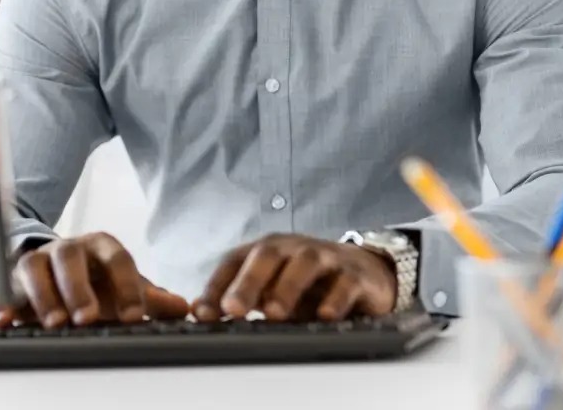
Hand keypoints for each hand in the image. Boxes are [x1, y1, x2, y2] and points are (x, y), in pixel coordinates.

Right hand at [0, 232, 189, 327]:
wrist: (56, 266)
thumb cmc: (94, 279)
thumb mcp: (122, 285)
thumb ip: (149, 296)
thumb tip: (184, 307)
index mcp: (100, 247)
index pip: (117, 258)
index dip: (127, 285)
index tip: (135, 316)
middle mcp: (67, 249)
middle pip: (70, 258)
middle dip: (78, 288)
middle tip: (87, 318)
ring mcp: (37, 260)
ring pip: (34, 267)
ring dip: (43, 294)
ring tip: (54, 322)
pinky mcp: (11, 277)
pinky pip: (3, 285)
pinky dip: (2, 302)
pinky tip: (4, 320)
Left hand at [193, 233, 395, 321]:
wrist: (365, 273)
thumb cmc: (309, 284)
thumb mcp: (272, 289)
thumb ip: (238, 299)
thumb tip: (197, 310)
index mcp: (267, 251)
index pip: (234, 262)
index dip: (217, 286)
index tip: (203, 314)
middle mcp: (292, 249)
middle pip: (266, 255)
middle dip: (247, 282)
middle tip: (233, 309)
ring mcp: (326, 258)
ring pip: (305, 263)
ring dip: (287, 287)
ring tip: (273, 314)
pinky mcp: (355, 275)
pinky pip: (346, 282)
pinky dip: (335, 298)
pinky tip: (324, 315)